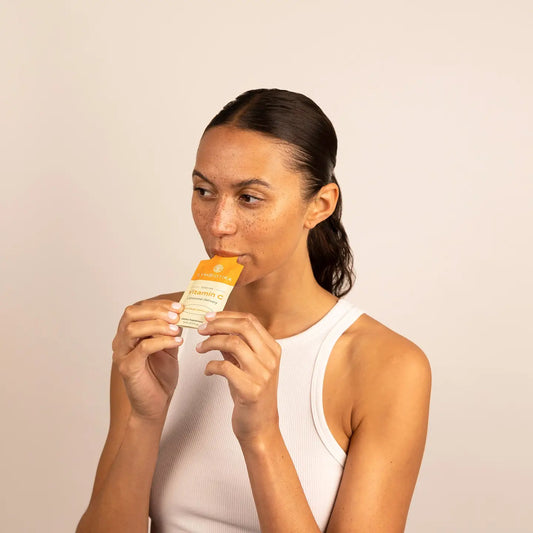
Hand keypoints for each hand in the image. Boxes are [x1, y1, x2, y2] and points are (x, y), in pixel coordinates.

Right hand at [111, 299, 183, 420]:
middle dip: (156, 310)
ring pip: (132, 329)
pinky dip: (161, 342)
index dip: (158, 304)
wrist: (155, 404)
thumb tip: (182, 312)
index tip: (178, 306)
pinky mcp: (127, 368)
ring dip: (158, 325)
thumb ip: (171, 330)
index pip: (138, 309)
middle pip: (131, 314)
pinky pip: (142, 349)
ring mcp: (121, 354)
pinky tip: (177, 341)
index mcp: (129, 334)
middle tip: (177, 314)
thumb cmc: (160, 376)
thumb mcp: (169, 347)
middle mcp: (121, 341)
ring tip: (177, 328)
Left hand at [196, 311, 281, 442]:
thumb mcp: (247, 366)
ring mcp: (263, 374)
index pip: (250, 320)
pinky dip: (211, 366)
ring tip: (200, 348)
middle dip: (218, 324)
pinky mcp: (251, 389)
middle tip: (201, 329)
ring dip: (211, 343)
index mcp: (272, 349)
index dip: (227, 315)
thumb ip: (236, 346)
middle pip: (243, 326)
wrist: (260, 427)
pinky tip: (207, 371)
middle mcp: (270, 359)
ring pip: (233, 343)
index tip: (209, 317)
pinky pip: (225, 367)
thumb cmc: (252, 395)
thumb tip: (216, 327)